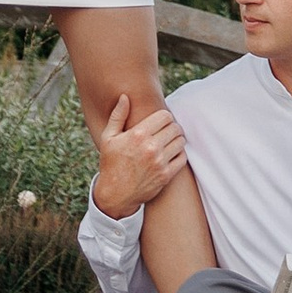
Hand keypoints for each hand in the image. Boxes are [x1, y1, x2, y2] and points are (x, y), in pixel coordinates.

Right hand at [93, 92, 190, 221]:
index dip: (165, 116)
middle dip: (172, 127)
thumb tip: (125, 97)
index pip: (165, 115)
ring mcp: (159, 162)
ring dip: (177, 140)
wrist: (115, 195)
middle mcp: (150, 148)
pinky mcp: (166, 175)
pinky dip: (179, 154)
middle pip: (175, 127)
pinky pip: (182, 157)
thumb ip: (118, 115)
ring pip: (181, 141)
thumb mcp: (108, 138)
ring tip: (169, 142)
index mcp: (137, 135)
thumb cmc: (111, 163)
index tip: (161, 121)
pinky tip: (171, 154)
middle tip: (166, 131)